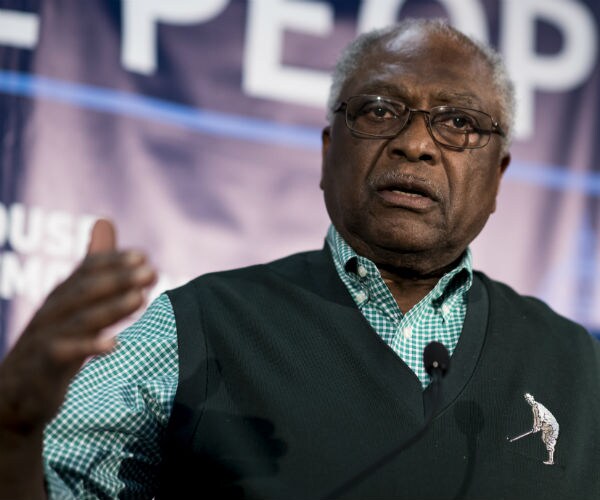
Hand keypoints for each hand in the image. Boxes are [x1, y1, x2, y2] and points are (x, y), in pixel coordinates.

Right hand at [0, 219, 156, 434]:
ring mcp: (46, 337)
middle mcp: (52, 311)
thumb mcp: (72, 301)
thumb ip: (92, 267)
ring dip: (111, 308)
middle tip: (150, 272)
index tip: (143, 257)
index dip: (113, 262)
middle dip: (118, 279)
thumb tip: (105, 220)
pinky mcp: (44, 366)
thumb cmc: (51, 340)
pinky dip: (89, 347)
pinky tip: (114, 344)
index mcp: (62, 295)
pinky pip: (65, 354)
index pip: (87, 271)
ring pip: (80, 319)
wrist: (15, 392)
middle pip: (85, 291)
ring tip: (140, 299)